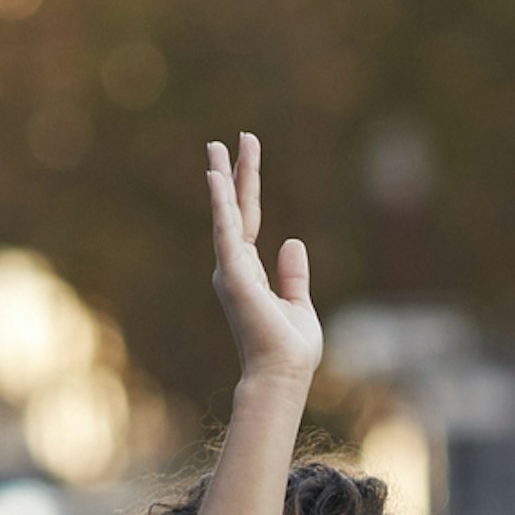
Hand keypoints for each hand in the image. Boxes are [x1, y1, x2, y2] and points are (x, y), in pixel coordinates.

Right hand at [206, 134, 321, 389]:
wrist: (282, 374)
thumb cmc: (290, 350)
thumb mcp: (298, 304)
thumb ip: (293, 274)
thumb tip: (292, 241)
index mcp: (250, 273)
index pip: (248, 220)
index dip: (247, 188)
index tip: (245, 157)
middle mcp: (234, 268)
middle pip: (235, 210)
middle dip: (232, 174)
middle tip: (223, 140)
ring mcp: (231, 269)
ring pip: (226, 214)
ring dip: (222, 179)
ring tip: (216, 146)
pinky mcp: (233, 273)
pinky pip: (226, 229)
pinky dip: (220, 203)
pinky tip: (216, 176)